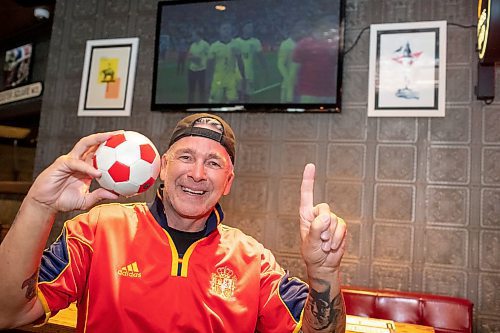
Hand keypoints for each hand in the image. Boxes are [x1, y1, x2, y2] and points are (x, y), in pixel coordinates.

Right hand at [27, 132, 119, 213]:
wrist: (46, 204)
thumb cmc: (63, 201)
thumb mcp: (86, 200)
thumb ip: (100, 196)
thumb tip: (116, 195)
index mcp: (87, 168)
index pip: (100, 154)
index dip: (112, 148)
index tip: (126, 145)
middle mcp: (80, 161)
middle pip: (94, 143)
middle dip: (107, 136)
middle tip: (122, 134)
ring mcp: (71, 160)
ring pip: (84, 144)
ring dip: (98, 139)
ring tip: (111, 137)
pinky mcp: (61, 163)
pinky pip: (76, 163)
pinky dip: (87, 168)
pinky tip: (97, 173)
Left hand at [299, 163, 346, 277]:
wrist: (324, 265)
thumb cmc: (311, 253)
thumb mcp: (310, 243)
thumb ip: (316, 229)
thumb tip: (326, 216)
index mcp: (306, 214)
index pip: (307, 194)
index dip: (309, 180)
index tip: (310, 165)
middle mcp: (318, 214)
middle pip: (324, 208)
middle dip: (324, 226)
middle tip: (320, 240)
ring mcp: (330, 220)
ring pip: (335, 220)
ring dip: (331, 236)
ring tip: (325, 245)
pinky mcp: (340, 226)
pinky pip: (342, 228)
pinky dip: (338, 239)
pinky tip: (332, 246)